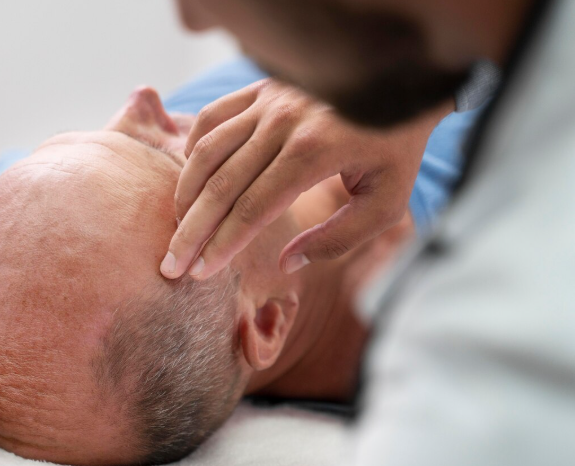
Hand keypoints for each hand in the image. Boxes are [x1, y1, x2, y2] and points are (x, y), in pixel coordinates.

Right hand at [160, 79, 451, 278]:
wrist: (402, 82)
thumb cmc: (393, 149)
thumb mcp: (384, 203)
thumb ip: (338, 239)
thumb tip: (286, 261)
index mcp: (315, 152)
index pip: (253, 208)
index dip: (223, 245)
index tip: (200, 273)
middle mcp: (284, 123)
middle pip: (222, 186)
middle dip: (192, 231)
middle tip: (172, 264)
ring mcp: (268, 101)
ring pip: (208, 152)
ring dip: (186, 195)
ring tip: (178, 228)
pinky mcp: (260, 88)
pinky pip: (212, 118)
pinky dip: (194, 151)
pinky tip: (192, 182)